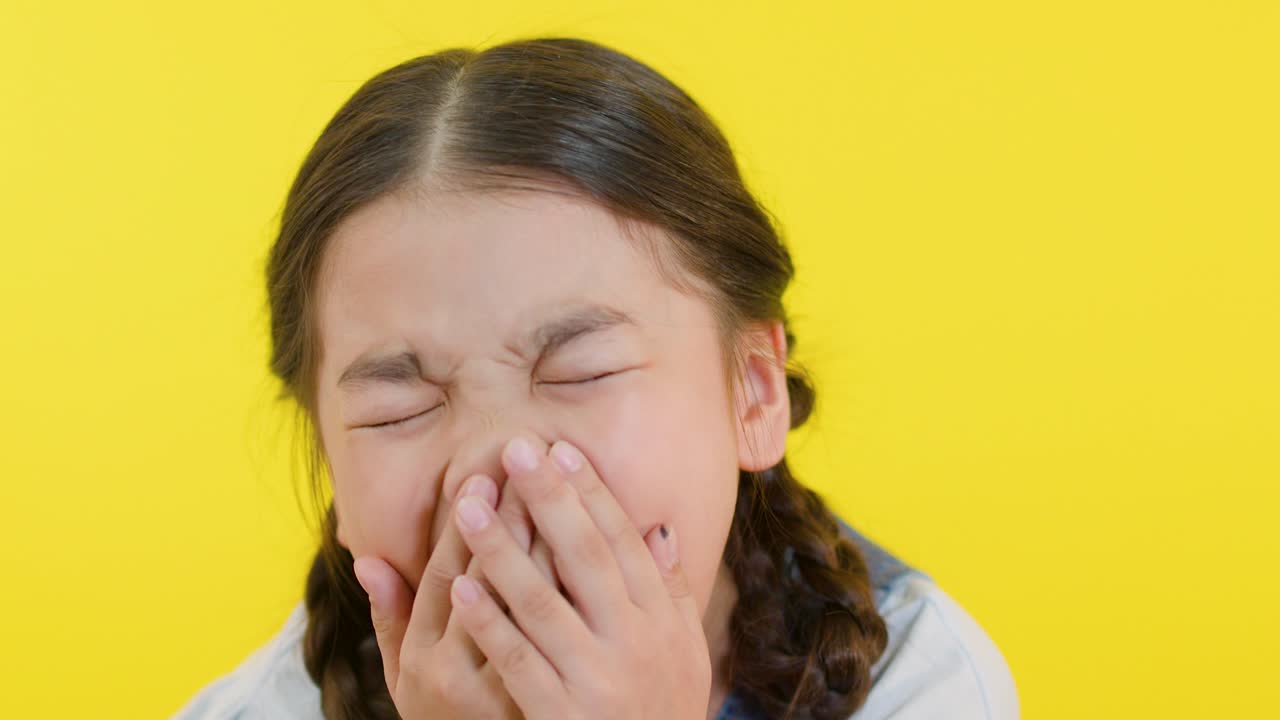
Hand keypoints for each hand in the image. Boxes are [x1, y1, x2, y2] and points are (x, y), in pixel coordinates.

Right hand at [352, 464, 560, 716]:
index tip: (482, 475)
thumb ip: (391, 618)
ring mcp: (513, 688)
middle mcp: (465, 674)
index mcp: (426, 659)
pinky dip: (585, 587)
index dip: (465, 525)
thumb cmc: (444, 716)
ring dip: (555, 537)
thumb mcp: (405, 678)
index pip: (447, 576)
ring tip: (568, 485)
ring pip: (539, 601)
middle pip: (497, 580)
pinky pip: (572, 632)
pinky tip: (601, 546)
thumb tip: (367, 558)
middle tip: (534, 459)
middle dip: (517, 514)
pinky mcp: (554, 698)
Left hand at [449, 433, 712, 719]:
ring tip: (469, 506)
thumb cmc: (663, 708)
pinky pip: (517, 659)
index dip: (591, 493)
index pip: (622, 541)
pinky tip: (460, 586)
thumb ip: (673, 590)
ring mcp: (597, 676)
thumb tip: (660, 526)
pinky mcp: (562, 712)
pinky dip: (488, 621)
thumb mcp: (684, 650)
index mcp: (661, 618)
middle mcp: (634, 640)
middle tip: (514, 449)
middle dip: (547, 499)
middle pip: (584, 555)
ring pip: (542, 600)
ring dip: (502, 549)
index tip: (561, 450)